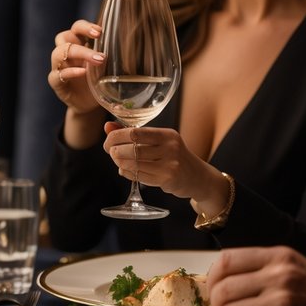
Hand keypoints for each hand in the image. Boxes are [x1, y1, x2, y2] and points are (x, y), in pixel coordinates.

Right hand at [48, 20, 104, 110]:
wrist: (89, 104)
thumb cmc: (97, 81)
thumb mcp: (105, 66)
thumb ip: (107, 55)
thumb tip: (123, 45)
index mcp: (77, 45)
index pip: (76, 29)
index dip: (85, 27)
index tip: (100, 31)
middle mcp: (66, 54)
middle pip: (64, 36)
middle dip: (81, 32)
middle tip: (98, 36)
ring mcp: (59, 68)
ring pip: (58, 53)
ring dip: (79, 52)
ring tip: (98, 59)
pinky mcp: (57, 83)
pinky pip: (57, 75)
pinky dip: (70, 72)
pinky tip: (83, 72)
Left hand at [101, 123, 221, 204]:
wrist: (197, 177)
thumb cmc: (174, 156)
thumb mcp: (159, 141)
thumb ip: (133, 133)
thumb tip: (107, 126)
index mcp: (167, 134)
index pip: (134, 132)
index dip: (115, 137)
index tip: (108, 142)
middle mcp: (170, 148)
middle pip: (132, 148)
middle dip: (115, 151)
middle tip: (111, 153)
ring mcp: (169, 165)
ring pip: (134, 164)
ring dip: (120, 163)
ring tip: (118, 162)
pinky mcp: (167, 179)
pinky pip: (139, 176)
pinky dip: (127, 173)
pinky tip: (126, 171)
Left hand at [207, 246, 305, 305]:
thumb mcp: (299, 269)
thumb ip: (265, 269)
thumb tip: (226, 278)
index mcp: (281, 257)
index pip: (227, 260)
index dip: (213, 277)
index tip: (214, 289)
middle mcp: (280, 275)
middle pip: (223, 288)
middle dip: (218, 304)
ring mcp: (281, 301)